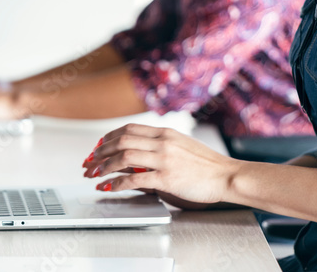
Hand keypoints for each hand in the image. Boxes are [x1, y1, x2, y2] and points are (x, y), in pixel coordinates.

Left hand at [81, 124, 241, 206]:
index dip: (108, 137)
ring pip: (124, 156)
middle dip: (99, 151)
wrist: (227, 175)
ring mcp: (165, 159)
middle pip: (122, 140)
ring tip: (94, 174)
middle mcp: (163, 142)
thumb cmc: (207, 165)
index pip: (129, 129)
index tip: (97, 147)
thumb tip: (133, 159)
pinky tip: (108, 187)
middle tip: (88, 162)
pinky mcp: (167, 177)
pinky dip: (116, 182)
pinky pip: (134, 178)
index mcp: (166, 133)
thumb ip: (158, 150)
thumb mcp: (181, 148)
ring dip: (104, 165)